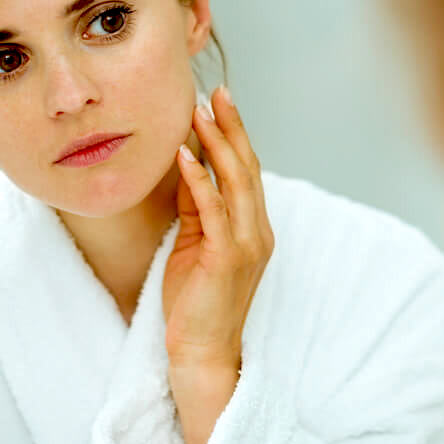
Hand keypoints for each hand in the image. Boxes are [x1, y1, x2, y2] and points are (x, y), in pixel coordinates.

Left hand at [161, 86, 274, 443]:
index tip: (219, 102)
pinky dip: (199, 179)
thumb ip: (197, 206)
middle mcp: (258, 231)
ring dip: (216, 143)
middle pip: (247, 168)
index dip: (235, 135)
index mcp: (254, 227)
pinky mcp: (227, 258)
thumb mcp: (195, 243)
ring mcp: (247, 244)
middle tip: (216, 92)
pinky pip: (213, 209)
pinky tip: (185, 154)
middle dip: (231, 127)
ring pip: (235, 182)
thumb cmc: (195, 300)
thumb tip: (188, 165)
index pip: (247, 171)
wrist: (201, 351)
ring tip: (198, 112)